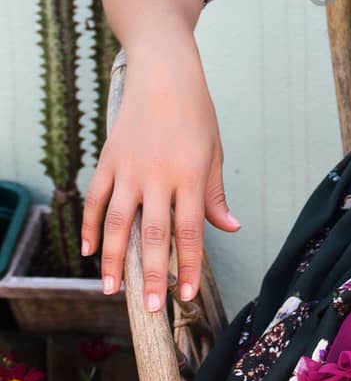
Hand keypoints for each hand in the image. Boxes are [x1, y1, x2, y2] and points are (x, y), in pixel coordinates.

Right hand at [80, 42, 241, 311]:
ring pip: (118, 223)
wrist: (163, 72)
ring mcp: (130, 169)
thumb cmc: (196, 112)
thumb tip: (230, 229)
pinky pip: (95, 199)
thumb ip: (215, 195)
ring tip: (112, 290)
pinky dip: (90, 226)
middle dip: (151, 275)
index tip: (185, 296)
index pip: (190, 232)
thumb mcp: (214, 151)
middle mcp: (159, 176)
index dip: (189, 266)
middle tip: (149, 308)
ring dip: (114, 260)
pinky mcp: (108, 159)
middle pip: (153, 235)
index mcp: (191, 176)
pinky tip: (89, 252)